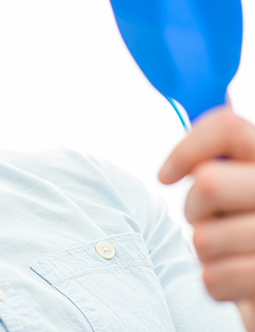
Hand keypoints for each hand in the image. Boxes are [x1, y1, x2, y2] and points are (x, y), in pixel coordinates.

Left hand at [159, 106, 254, 330]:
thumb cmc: (249, 225)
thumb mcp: (241, 183)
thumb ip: (222, 163)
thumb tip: (170, 167)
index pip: (226, 128)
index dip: (187, 148)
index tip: (165, 177)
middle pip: (208, 183)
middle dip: (194, 208)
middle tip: (210, 220)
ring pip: (203, 238)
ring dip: (206, 250)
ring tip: (230, 251)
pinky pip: (213, 279)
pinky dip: (217, 283)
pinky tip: (237, 280)